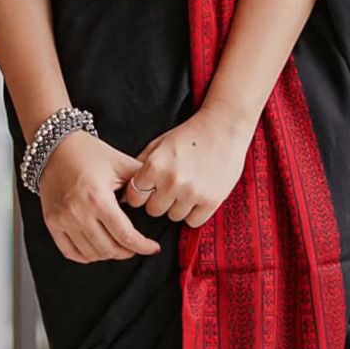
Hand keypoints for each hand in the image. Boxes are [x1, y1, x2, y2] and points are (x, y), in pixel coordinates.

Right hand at [38, 129, 163, 263]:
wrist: (55, 146)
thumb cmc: (87, 152)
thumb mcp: (120, 162)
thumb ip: (141, 181)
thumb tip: (158, 196)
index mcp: (97, 197)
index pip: (125, 234)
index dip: (142, 246)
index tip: (152, 248)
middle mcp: (78, 212)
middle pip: (109, 248)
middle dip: (128, 251)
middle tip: (136, 246)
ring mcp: (62, 219)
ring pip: (91, 254)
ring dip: (109, 254)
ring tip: (118, 245)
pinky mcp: (51, 222)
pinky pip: (70, 252)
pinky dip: (87, 256)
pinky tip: (97, 249)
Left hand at [120, 103, 254, 227]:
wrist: (224, 127)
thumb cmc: (190, 134)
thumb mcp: (159, 143)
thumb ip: (141, 165)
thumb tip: (125, 191)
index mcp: (155, 165)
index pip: (134, 197)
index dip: (140, 194)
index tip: (148, 188)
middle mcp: (172, 181)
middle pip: (153, 210)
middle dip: (159, 200)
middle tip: (170, 187)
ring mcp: (192, 192)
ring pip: (174, 216)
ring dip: (177, 206)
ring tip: (186, 188)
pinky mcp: (212, 201)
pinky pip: (193, 221)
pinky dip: (194, 213)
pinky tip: (197, 196)